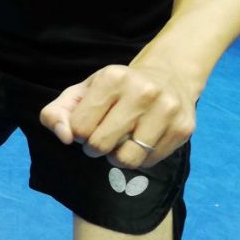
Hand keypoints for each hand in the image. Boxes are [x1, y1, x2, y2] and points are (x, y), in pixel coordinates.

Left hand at [39, 63, 195, 168]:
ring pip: (126, 159)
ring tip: (120, 142)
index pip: (79, 127)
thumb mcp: (81, 93)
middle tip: (101, 137)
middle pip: (101, 145)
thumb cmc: (114, 90)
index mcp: (112, 78)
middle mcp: (142, 91)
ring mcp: (166, 109)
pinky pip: (148, 162)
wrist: (168, 77)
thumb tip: (64, 137)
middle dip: (94, 148)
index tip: (87, 125)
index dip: (78, 133)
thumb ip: (56, 114)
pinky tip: (141, 141)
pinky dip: (139, 158)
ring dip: (116, 157)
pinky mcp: (183, 128)